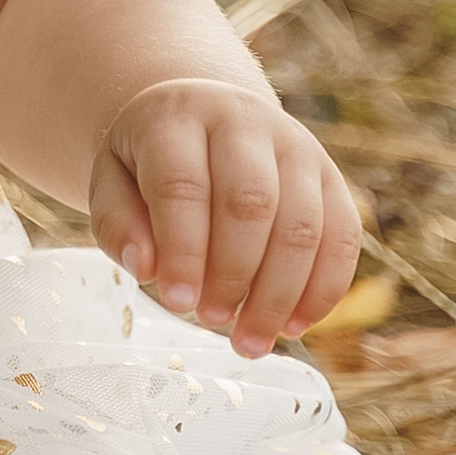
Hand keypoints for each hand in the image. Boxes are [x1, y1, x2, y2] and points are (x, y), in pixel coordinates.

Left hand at [89, 77, 361, 359]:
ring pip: (302, 223)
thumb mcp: (112, 180)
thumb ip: (118, 224)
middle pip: (251, 202)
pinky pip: (343, 234)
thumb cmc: (151, 161)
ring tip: (250, 341)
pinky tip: (294, 325)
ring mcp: (296, 145)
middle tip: (212, 321)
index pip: (184, 185)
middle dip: (233, 274)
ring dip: (279, 293)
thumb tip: (148, 270)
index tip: (177, 303)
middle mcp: (243, 122)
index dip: (183, 250)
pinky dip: (323, 288)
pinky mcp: (330, 174)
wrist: (204, 113)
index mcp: (178, 116)